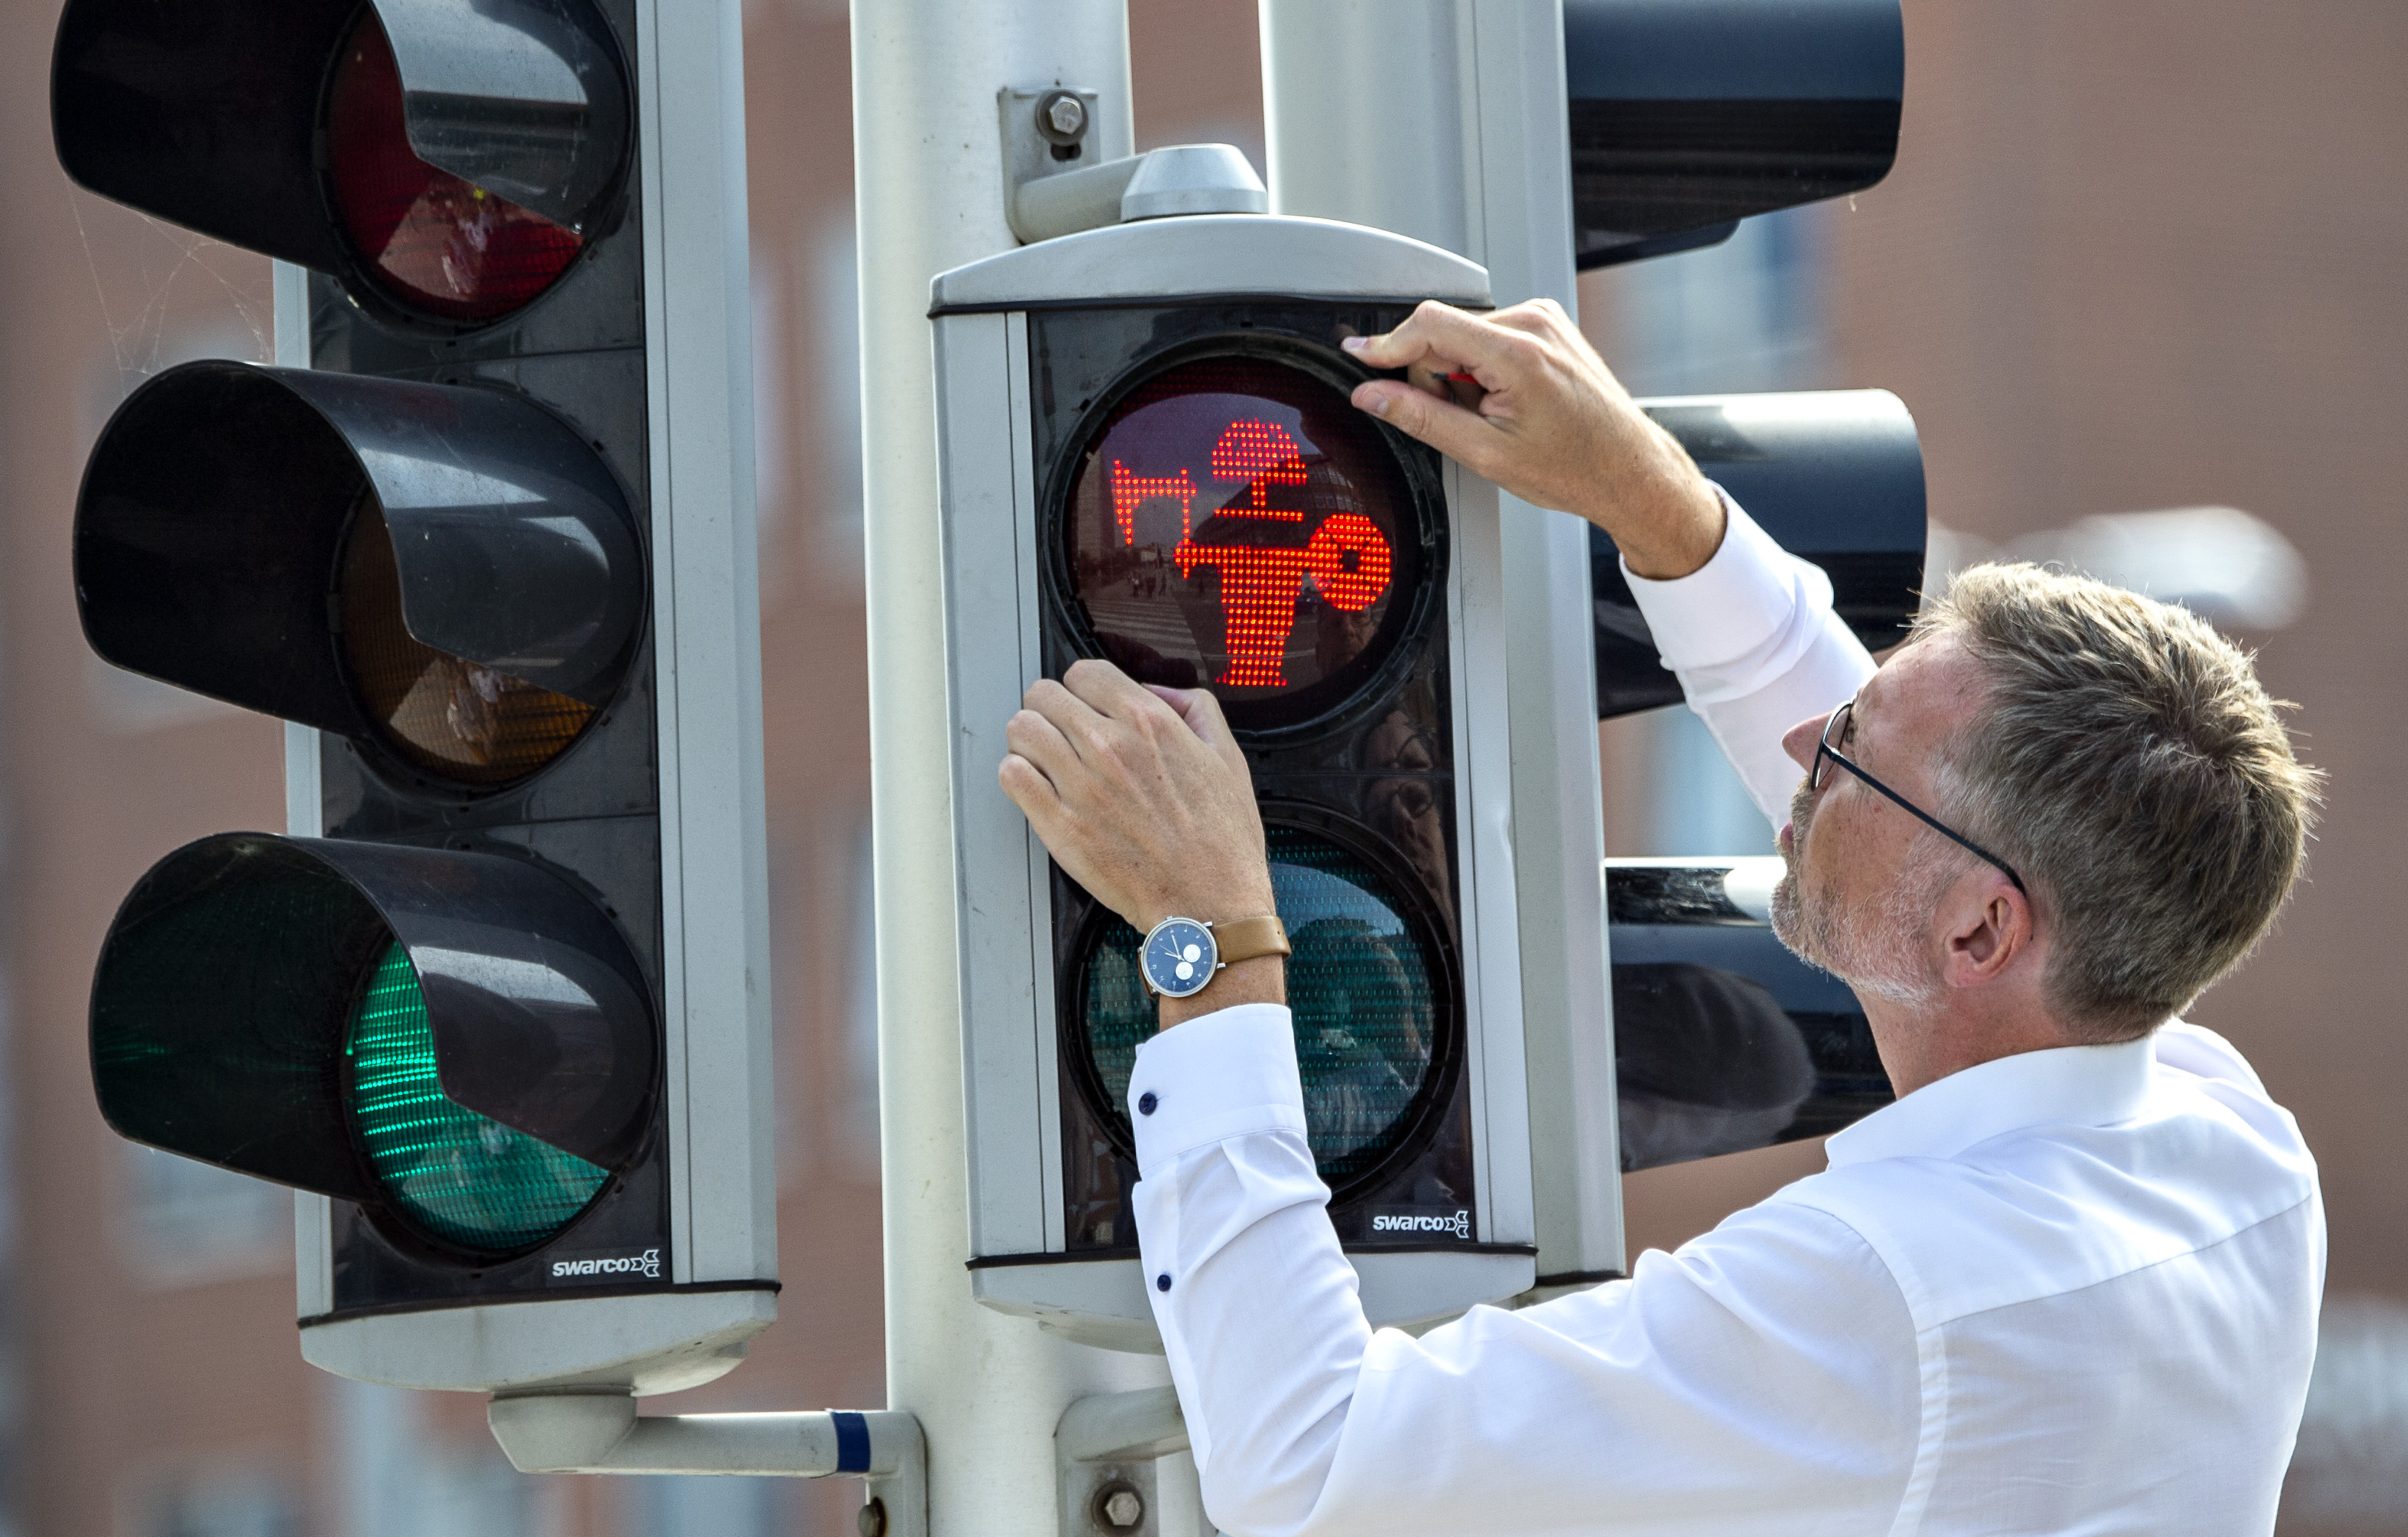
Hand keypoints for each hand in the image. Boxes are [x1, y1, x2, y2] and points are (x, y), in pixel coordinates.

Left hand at [1000, 661, 1283, 1022]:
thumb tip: (1158, 692)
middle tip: (1063, 732)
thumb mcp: (1227, 757)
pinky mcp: (1059, 824)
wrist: (1208, 903)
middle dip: (1052, 709)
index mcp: (1150, 723)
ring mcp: (1080, 785)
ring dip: (1030, 740)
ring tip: (1047, 758)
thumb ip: (1194, 709)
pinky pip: (1011, 775)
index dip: (1084, 687)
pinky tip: (1038, 787)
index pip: (1084, 672)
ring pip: (1020, 729)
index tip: (1087, 705)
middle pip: (1043, 695)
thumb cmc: (1221, 842)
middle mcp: (1110, 747)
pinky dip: (1018, 775)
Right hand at [1343, 298, 1725, 578]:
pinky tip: (1506, 400)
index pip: (1430, 325)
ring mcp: (1545, 320)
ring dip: (1462, 374)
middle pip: (1445, 331)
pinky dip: (1483, 367)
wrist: (1626, 469)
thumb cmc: (1574, 466)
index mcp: (1519, 353)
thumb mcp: (1484, 452)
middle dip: (1435, 374)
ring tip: (1493, 414)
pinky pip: (1490, 336)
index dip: (1387, 344)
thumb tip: (1373, 396)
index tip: (1360, 358)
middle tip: (1463, 419)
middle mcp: (1535, 323)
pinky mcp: (1548, 325)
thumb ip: (1420, 417)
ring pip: (1466, 336)